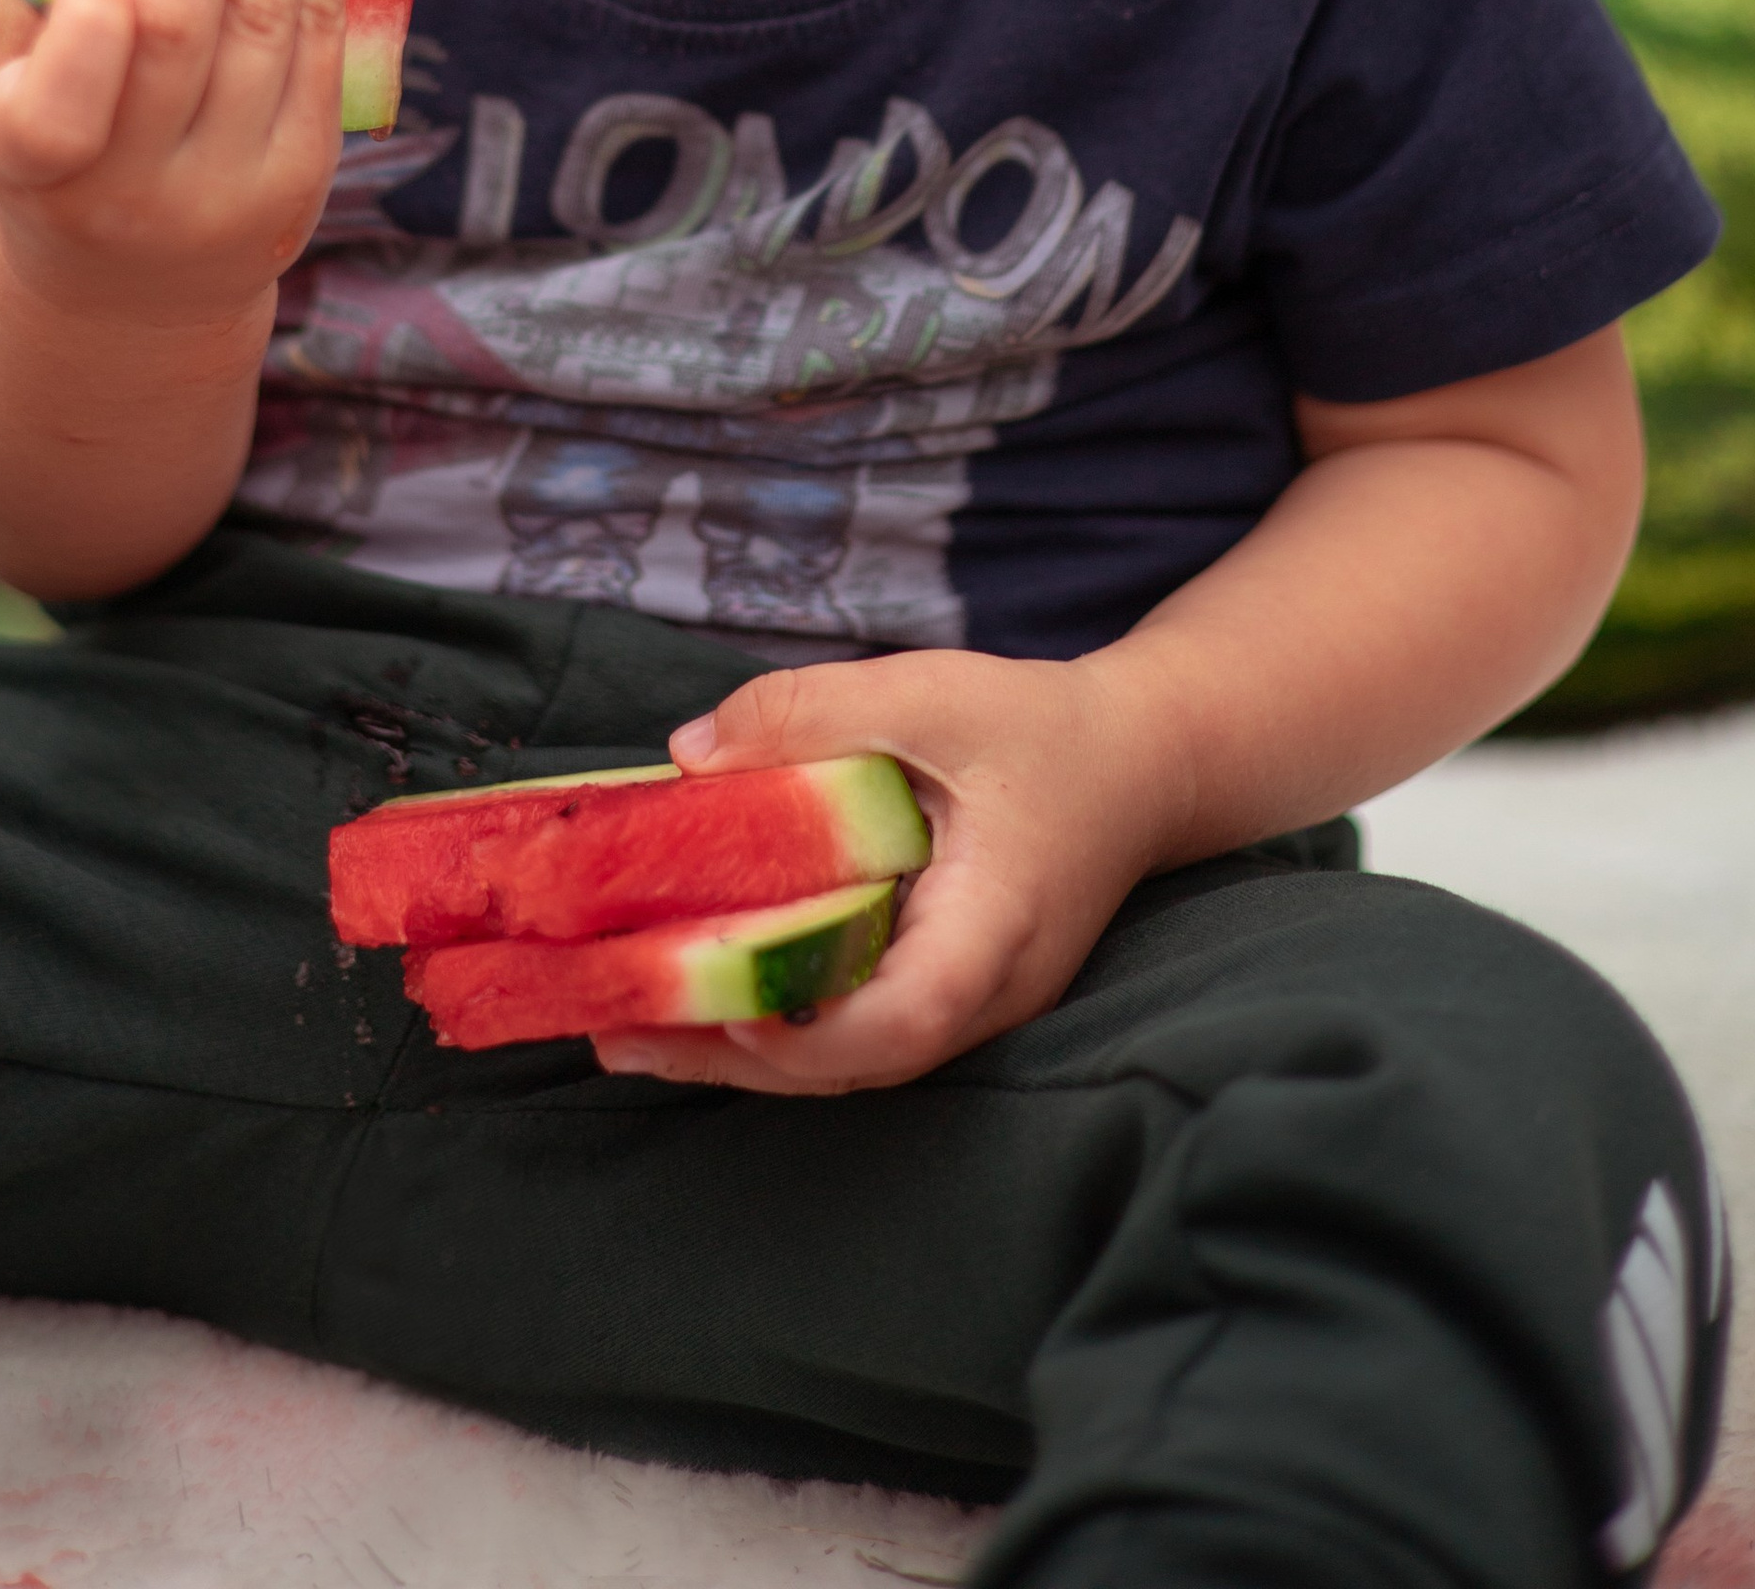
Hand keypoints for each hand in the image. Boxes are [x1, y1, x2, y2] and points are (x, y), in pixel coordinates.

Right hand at [0, 0, 354, 338]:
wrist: (132, 288)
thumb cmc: (59, 132)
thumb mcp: (19, 55)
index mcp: (31, 166)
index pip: (60, 117)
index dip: (87, 40)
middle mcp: (132, 196)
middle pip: (183, 38)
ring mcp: (231, 193)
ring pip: (268, 26)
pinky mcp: (305, 175)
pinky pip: (322, 41)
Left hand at [590, 648, 1182, 1095]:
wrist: (1137, 767)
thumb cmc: (1037, 729)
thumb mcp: (929, 692)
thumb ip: (810, 712)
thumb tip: (688, 757)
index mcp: (998, 924)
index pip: (911, 1014)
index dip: (814, 1025)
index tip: (726, 998)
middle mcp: (988, 995)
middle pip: (858, 1061)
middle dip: (735, 1056)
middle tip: (617, 1031)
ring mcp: (970, 1011)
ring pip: (849, 1061)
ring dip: (739, 1054)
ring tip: (624, 1033)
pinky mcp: (943, 995)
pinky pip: (855, 1030)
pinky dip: (776, 1024)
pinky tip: (696, 1001)